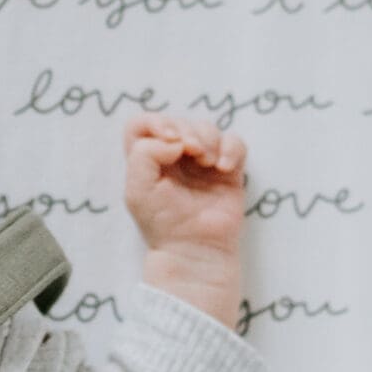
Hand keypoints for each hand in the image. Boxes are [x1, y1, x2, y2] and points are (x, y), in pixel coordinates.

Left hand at [122, 116, 246, 320]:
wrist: (194, 249)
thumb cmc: (162, 223)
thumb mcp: (137, 190)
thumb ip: (144, 155)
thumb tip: (174, 141)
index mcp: (148, 160)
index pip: (143, 125)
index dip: (154, 122)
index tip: (168, 137)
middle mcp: (173, 158)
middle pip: (178, 122)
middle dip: (186, 130)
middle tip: (191, 150)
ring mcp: (202, 163)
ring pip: (207, 128)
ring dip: (208, 139)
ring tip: (207, 162)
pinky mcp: (228, 171)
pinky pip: (234, 143)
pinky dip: (231, 149)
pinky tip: (223, 167)